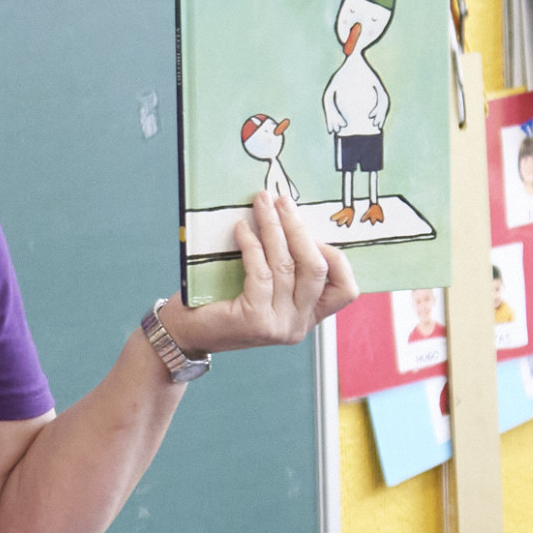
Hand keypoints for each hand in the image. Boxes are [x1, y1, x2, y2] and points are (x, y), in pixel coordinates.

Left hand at [166, 186, 355, 356]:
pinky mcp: (256, 320)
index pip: (345, 289)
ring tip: (261, 204)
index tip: (309, 228)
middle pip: (317, 269)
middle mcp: (298, 324)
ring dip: (274, 228)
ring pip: (287, 266)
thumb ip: (285, 264)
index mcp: (308, 315)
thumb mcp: (265, 284)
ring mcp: (279, 325)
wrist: (186, 332)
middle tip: (282, 201)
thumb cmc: (222, 300)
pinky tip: (242, 229)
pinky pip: (261, 272)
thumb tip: (292, 218)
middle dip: (299, 229)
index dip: (334, 255)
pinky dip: (253, 245)